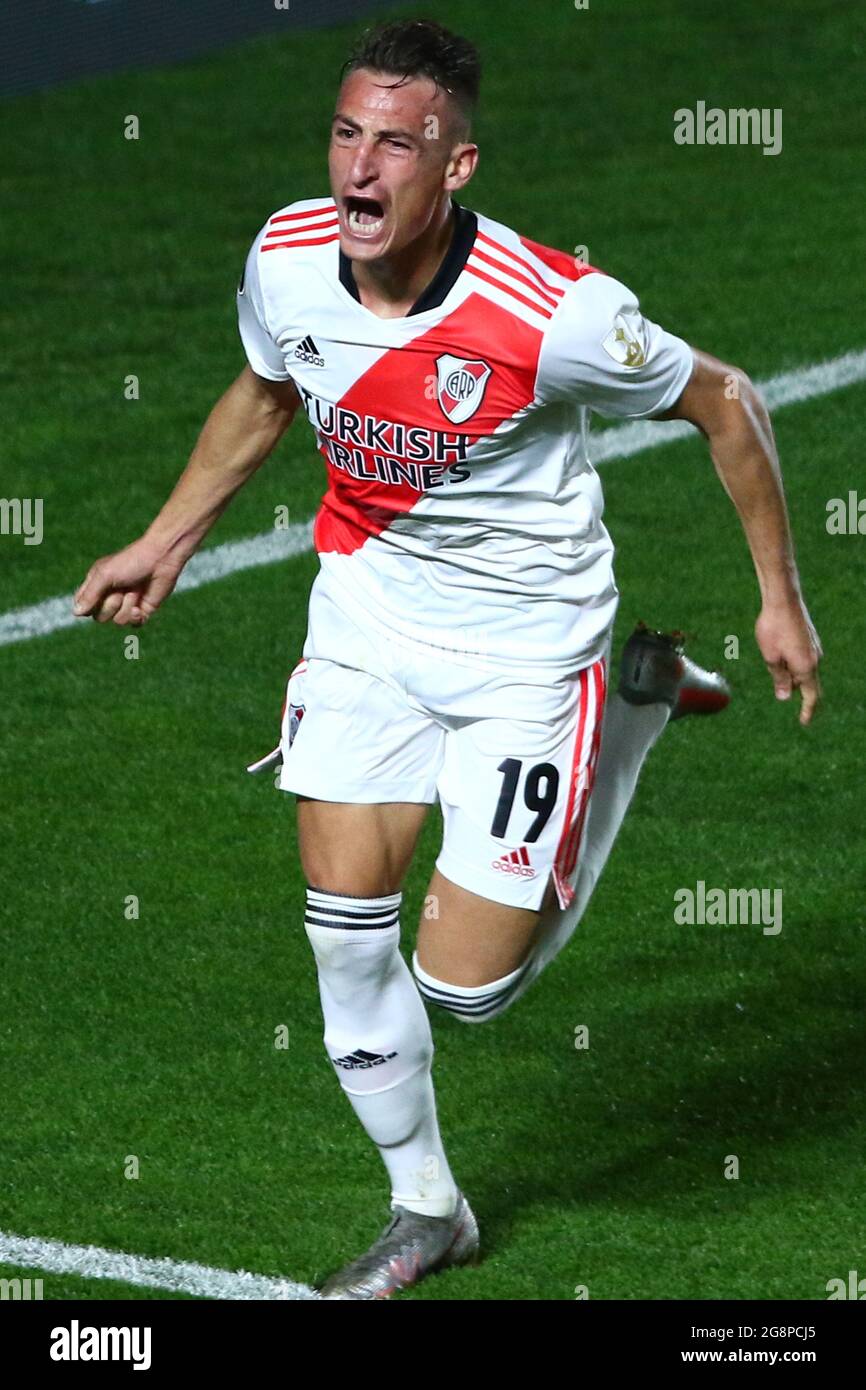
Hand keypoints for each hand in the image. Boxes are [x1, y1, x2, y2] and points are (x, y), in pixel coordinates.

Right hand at [73, 536, 183, 625]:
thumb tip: (75, 614)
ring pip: (118, 622)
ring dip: (127, 607)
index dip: (89, 605)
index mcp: (96, 584)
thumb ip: (90, 595)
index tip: (99, 594)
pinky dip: (136, 618)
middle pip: (99, 617)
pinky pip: (133, 625)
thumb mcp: (105, 574)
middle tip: (121, 589)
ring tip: (135, 591)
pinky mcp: (142, 610)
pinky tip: (140, 608)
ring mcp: (126, 604)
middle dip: (111, 605)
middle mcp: (109, 596)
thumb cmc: (131, 562)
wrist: (162, 559)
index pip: (83, 606)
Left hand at [755, 599, 821, 725]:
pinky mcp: (809, 639)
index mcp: (806, 667)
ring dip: (788, 672)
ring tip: (771, 655)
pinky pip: (802, 658)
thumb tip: (786, 697)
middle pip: (805, 683)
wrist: (783, 598)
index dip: (807, 711)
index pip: (811, 696)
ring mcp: (814, 648)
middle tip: (775, 678)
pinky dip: (790, 661)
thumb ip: (779, 678)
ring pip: (802, 669)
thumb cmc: (773, 627)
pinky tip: (777, 647)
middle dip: (792, 687)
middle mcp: (815, 659)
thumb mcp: (770, 657)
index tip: (804, 722)